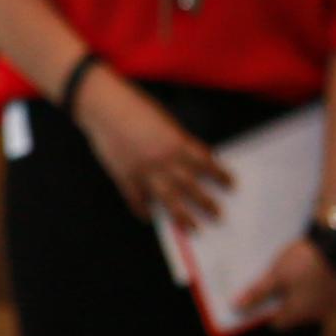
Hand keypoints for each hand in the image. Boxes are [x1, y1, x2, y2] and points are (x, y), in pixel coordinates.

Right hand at [73, 71, 226, 230]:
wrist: (104, 107)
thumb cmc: (135, 107)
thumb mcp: (165, 121)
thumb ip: (177, 142)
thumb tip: (190, 160)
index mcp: (176, 143)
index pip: (205, 163)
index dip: (219, 174)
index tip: (230, 184)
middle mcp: (164, 161)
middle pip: (190, 186)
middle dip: (206, 202)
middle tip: (218, 215)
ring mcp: (143, 172)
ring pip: (167, 199)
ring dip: (182, 216)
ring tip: (193, 228)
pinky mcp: (124, 177)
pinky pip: (137, 200)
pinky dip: (143, 210)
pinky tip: (150, 217)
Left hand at [233, 239, 335, 329]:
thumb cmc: (306, 260)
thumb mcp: (276, 274)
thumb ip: (258, 292)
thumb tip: (238, 307)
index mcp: (299, 313)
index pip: (279, 324)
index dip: (268, 311)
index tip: (264, 297)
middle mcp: (318, 314)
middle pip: (297, 314)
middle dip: (287, 300)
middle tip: (281, 280)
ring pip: (315, 303)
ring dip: (307, 292)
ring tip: (300, 271)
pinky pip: (330, 293)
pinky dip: (323, 285)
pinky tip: (318, 269)